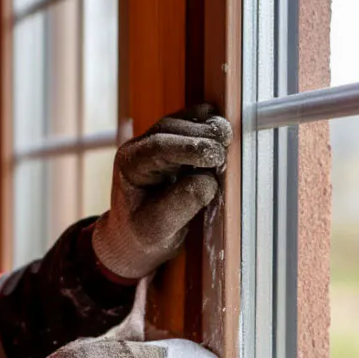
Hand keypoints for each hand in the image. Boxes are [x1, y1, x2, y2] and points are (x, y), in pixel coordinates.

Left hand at [92, 104, 231, 278]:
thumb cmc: (142, 234)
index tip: (216, 156)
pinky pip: (189, 126)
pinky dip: (207, 127)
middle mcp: (139, 148)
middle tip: (227, 146)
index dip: (189, 147)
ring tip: (228, 138)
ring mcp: (154, 142)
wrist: (134, 235)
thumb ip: (182, 203)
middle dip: (201, 134)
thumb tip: (209, 179)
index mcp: (129, 165)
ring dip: (206, 126)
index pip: (158, 147)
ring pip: (181, 122)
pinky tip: (222, 136)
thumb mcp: (159, 227)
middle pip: (171, 128)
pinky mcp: (171, 143)